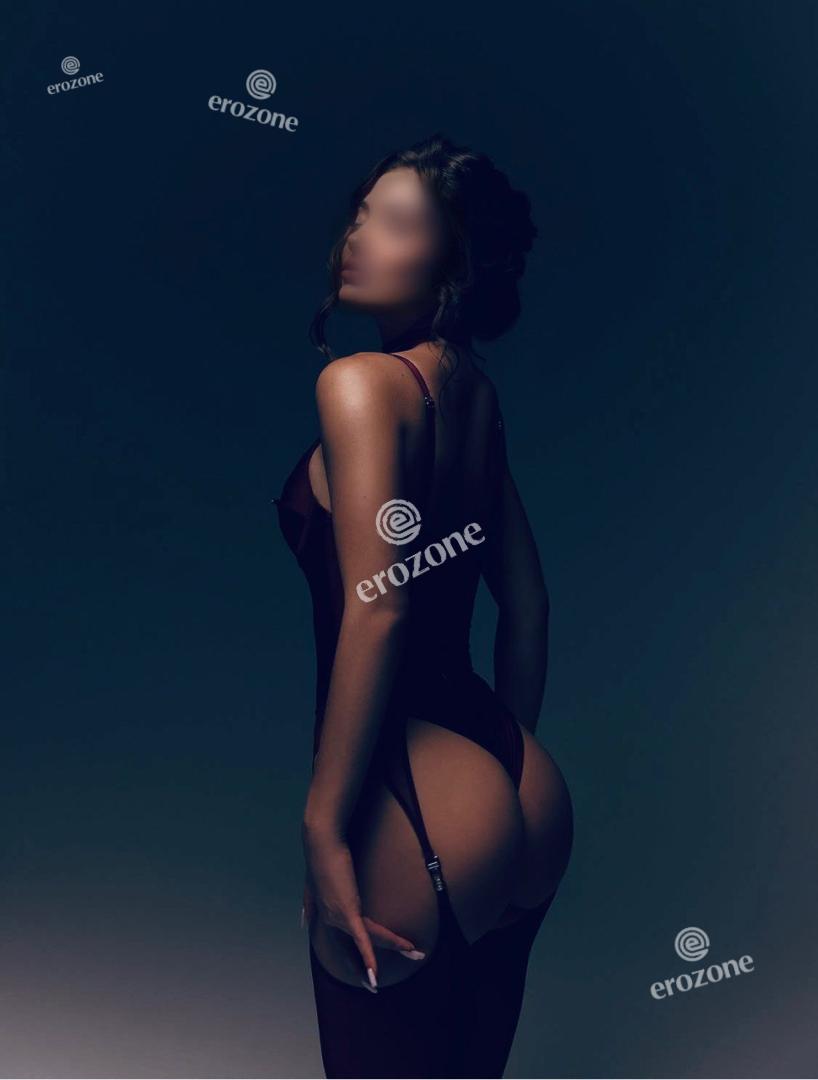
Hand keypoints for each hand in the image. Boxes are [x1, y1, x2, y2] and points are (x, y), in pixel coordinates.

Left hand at [301, 826, 424, 989]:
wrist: (322, 841)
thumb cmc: (320, 854)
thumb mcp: (312, 883)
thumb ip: (309, 902)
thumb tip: (304, 922)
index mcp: (324, 916)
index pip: (338, 945)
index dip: (350, 960)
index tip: (362, 975)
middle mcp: (329, 922)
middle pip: (349, 951)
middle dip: (364, 969)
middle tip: (374, 986)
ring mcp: (338, 919)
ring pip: (368, 941)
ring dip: (393, 948)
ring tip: (415, 953)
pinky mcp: (348, 912)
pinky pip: (366, 938)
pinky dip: (372, 956)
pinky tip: (378, 972)